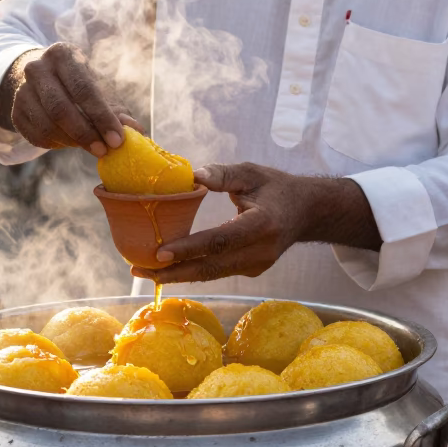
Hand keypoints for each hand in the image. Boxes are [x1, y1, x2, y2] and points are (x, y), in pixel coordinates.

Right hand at [0, 43, 141, 154]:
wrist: (43, 79)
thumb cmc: (79, 85)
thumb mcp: (99, 89)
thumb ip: (117, 110)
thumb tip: (136, 131)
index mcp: (63, 55)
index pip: (83, 89)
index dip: (102, 117)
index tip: (117, 139)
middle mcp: (37, 68)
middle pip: (60, 108)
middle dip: (85, 133)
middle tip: (104, 151)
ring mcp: (22, 90)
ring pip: (47, 125)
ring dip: (72, 142)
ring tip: (91, 146)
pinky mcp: (15, 111)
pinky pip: (36, 136)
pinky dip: (57, 145)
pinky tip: (70, 142)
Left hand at [130, 162, 379, 282]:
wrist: (308, 212)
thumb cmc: (277, 187)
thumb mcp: (253, 172)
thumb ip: (224, 174)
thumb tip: (193, 176)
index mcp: (263, 224)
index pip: (221, 240)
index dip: (190, 249)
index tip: (160, 253)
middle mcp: (261, 251)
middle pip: (212, 267)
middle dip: (174, 272)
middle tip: (139, 271)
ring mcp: (258, 265)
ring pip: (213, 274)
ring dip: (179, 275)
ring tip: (145, 272)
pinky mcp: (253, 271)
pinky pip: (219, 272)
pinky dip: (193, 270)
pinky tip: (169, 267)